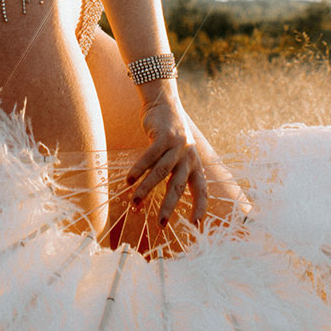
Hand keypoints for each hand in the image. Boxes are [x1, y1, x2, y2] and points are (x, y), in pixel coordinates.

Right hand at [125, 80, 207, 227]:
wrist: (164, 105)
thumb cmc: (169, 137)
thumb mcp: (179, 155)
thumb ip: (173, 174)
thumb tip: (164, 201)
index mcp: (195, 164)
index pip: (201, 190)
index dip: (200, 207)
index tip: (196, 225)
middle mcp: (188, 156)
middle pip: (178, 186)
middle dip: (169, 206)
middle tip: (161, 224)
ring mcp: (177, 146)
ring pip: (161, 172)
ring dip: (147, 189)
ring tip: (135, 203)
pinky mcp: (163, 137)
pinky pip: (150, 156)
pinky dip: (139, 169)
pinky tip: (129, 180)